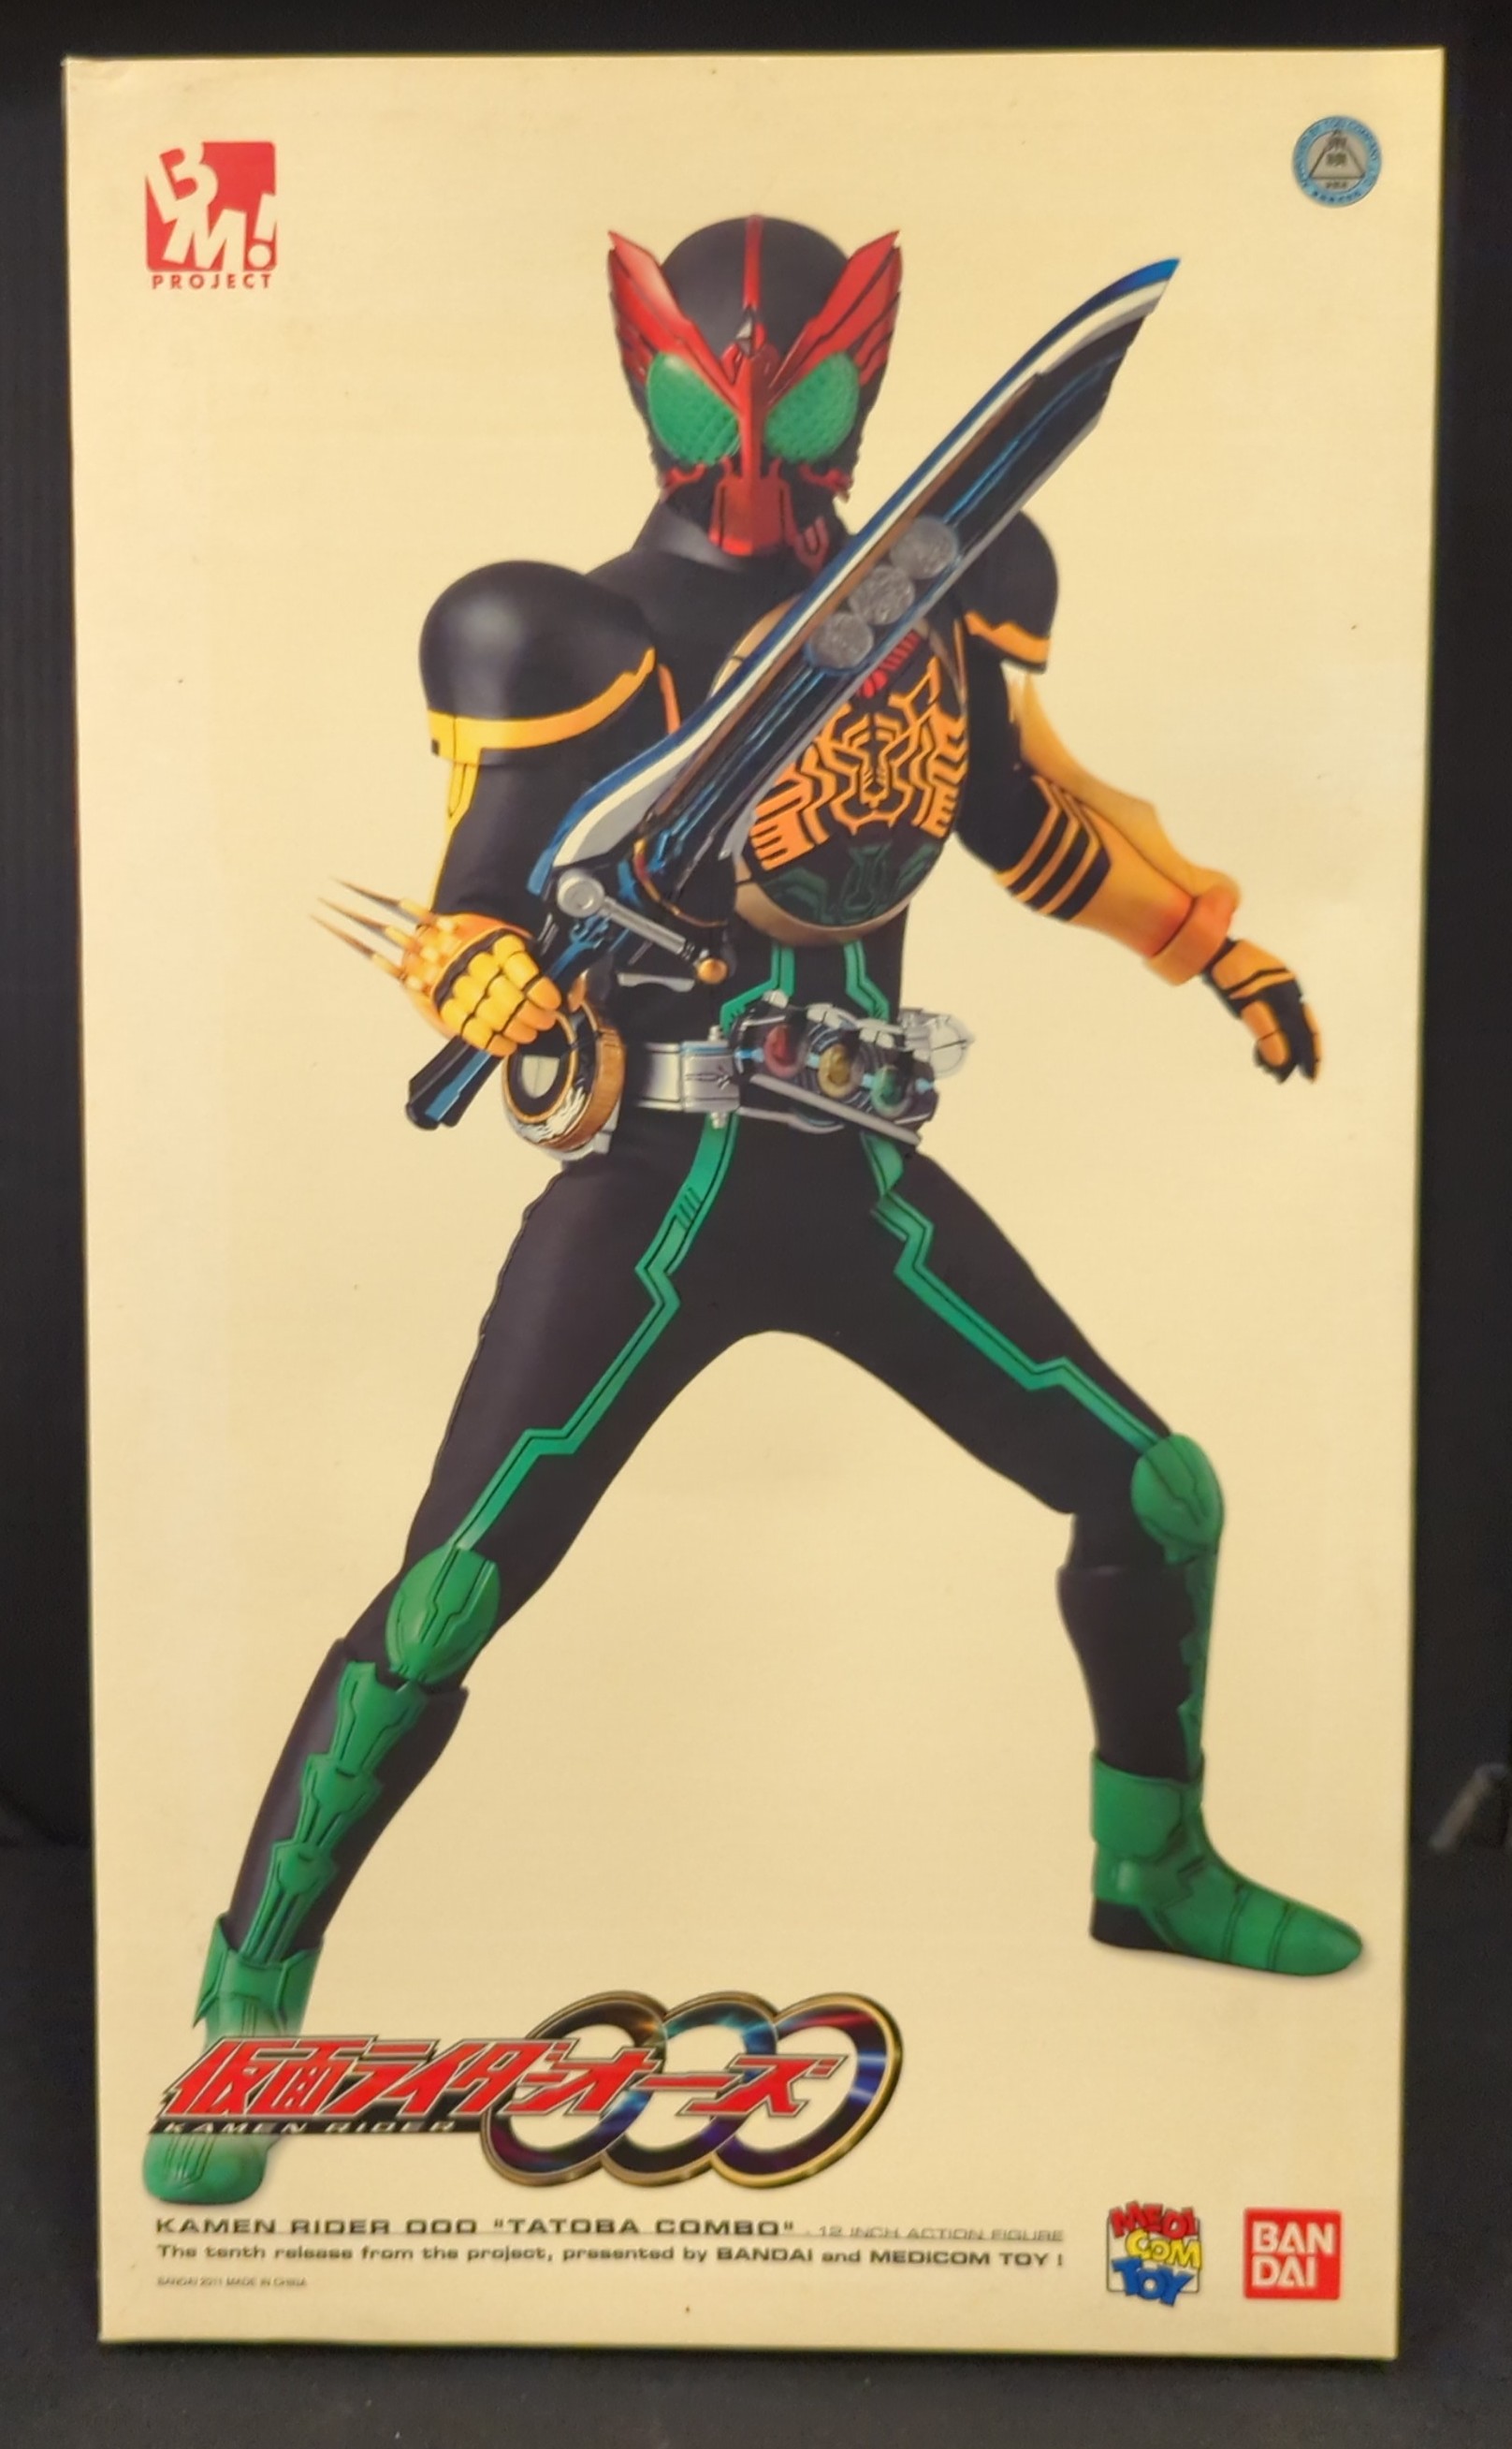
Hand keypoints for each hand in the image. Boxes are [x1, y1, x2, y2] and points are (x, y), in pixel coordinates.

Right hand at [400, 912, 562, 1054]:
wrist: (456, 949)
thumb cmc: (505, 959)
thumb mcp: (532, 953)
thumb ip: (556, 971)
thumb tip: (572, 999)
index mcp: (497, 942)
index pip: (516, 961)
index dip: (536, 985)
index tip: (552, 1001)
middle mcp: (473, 959)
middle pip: (502, 991)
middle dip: (529, 1013)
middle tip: (545, 1021)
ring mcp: (455, 982)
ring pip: (485, 1010)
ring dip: (512, 1028)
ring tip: (529, 1034)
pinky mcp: (445, 1003)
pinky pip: (465, 1025)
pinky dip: (489, 1040)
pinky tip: (507, 1046)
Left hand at [1203, 937, 1320, 1082]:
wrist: (1210, 951)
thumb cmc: (1230, 974)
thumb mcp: (1248, 1006)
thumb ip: (1267, 1033)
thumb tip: (1282, 1061)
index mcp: (1290, 993)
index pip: (1307, 1030)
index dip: (1310, 1055)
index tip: (1310, 1079)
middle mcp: (1288, 993)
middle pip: (1297, 1032)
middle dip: (1292, 1058)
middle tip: (1281, 1080)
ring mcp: (1275, 993)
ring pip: (1283, 1029)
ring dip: (1277, 1051)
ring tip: (1268, 1072)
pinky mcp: (1261, 996)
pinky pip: (1271, 1022)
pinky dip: (1267, 1041)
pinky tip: (1259, 1057)